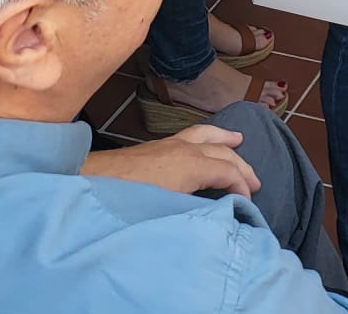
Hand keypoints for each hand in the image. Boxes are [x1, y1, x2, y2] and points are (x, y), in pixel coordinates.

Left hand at [80, 124, 259, 196]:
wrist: (92, 182)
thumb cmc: (130, 197)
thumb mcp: (170, 208)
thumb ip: (197, 207)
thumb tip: (218, 212)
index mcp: (191, 163)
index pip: (227, 171)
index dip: (242, 186)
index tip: (248, 204)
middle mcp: (184, 148)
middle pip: (222, 150)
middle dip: (240, 165)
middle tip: (255, 182)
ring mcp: (168, 144)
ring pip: (206, 134)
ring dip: (224, 139)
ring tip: (238, 139)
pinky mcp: (154, 146)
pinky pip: (192, 134)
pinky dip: (206, 136)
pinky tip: (203, 142)